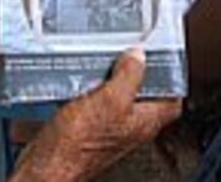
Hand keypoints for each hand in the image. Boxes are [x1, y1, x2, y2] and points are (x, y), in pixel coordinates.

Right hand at [10, 49, 182, 181]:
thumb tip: (138, 56)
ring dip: (113, 80)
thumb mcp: (110, 99)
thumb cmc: (78, 144)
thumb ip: (129, 75)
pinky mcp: (89, 129)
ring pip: (120, 99)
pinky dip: (93, 90)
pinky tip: (84, 79)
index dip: (171, 81)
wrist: (48, 164)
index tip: (164, 61)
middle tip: (132, 56)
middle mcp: (131, 128)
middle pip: (145, 97)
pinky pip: (97, 104)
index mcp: (145, 122)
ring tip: (107, 62)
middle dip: (139, 75)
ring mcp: (110, 129)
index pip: (172, 102)